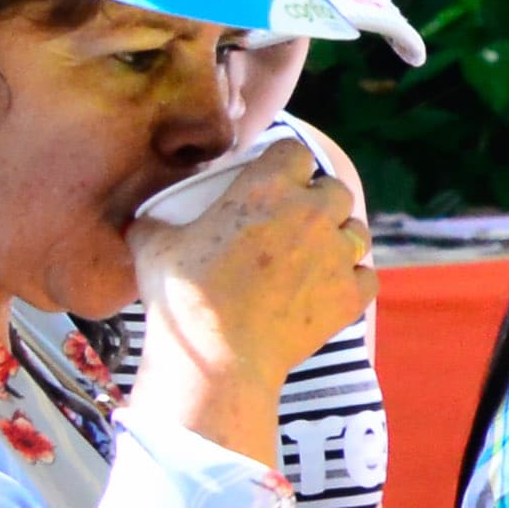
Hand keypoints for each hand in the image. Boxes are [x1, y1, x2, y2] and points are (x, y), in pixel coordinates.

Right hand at [131, 121, 368, 383]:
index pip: (296, 152)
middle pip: (335, 190)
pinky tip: (331, 285)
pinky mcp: (350, 296)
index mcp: (266, 188)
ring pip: (357, 231)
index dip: (288, 162)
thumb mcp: (153, 244)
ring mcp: (336, 256)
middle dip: (319, 198)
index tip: (277, 175)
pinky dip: (353, 278)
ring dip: (340, 236)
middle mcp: (310, 214)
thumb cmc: (183, 296)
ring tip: (315, 252)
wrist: (218, 355)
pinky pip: (368, 275)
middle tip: (296, 217)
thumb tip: (140, 219)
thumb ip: (154, 221)